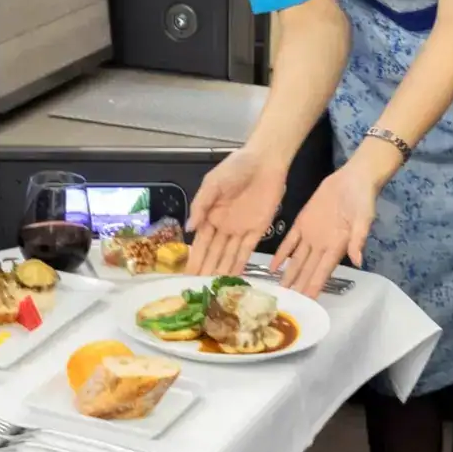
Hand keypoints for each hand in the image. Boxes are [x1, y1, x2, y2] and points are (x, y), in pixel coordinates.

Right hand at [186, 147, 288, 277]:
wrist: (265, 161)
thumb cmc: (236, 167)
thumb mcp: (212, 183)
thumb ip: (200, 205)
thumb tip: (189, 228)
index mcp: (210, 215)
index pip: (200, 243)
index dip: (194, 259)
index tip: (186, 276)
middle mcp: (224, 226)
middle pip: (214, 253)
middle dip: (206, 270)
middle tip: (198, 290)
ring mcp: (241, 230)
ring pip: (229, 255)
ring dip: (222, 271)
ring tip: (214, 290)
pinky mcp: (258, 230)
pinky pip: (248, 251)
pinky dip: (241, 264)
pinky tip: (234, 278)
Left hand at [272, 163, 377, 296]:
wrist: (354, 178)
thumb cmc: (362, 199)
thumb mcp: (364, 218)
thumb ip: (358, 239)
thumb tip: (358, 261)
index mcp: (337, 247)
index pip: (322, 272)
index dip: (314, 287)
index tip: (306, 303)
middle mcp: (322, 245)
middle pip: (307, 271)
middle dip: (299, 288)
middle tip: (287, 304)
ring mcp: (311, 235)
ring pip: (297, 260)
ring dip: (289, 275)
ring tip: (279, 291)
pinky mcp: (303, 222)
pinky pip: (290, 241)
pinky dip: (282, 254)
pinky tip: (273, 267)